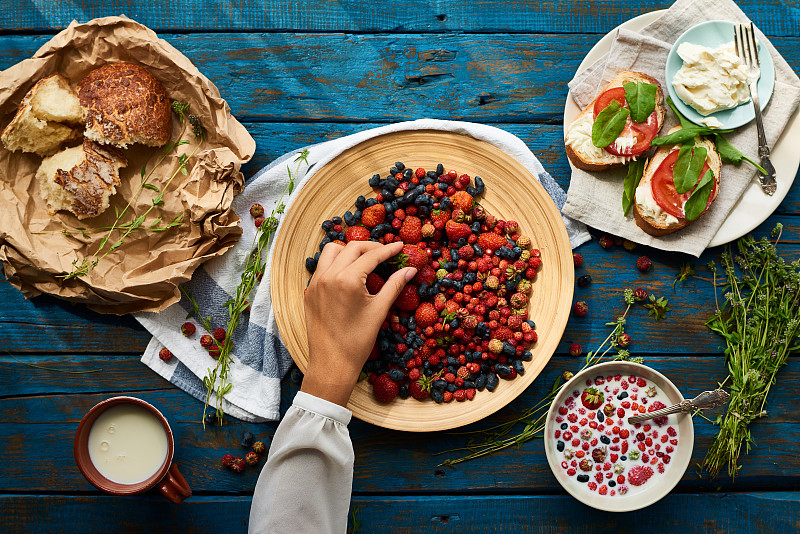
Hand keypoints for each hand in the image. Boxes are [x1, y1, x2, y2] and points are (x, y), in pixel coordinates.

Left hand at [301, 241, 415, 405]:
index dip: (388, 250)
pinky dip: (336, 262)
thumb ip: (394, 285)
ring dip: (349, 250)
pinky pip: (322, 266)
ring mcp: (315, 283)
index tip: (400, 246)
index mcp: (347, 280)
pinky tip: (348, 273)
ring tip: (365, 260)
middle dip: (371, 247)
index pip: (371, 255)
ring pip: (332, 251)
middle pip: (352, 247)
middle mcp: (328, 276)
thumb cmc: (357, 341)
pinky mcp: (309, 291)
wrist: (331, 364)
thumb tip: (410, 270)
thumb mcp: (379, 311)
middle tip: (386, 253)